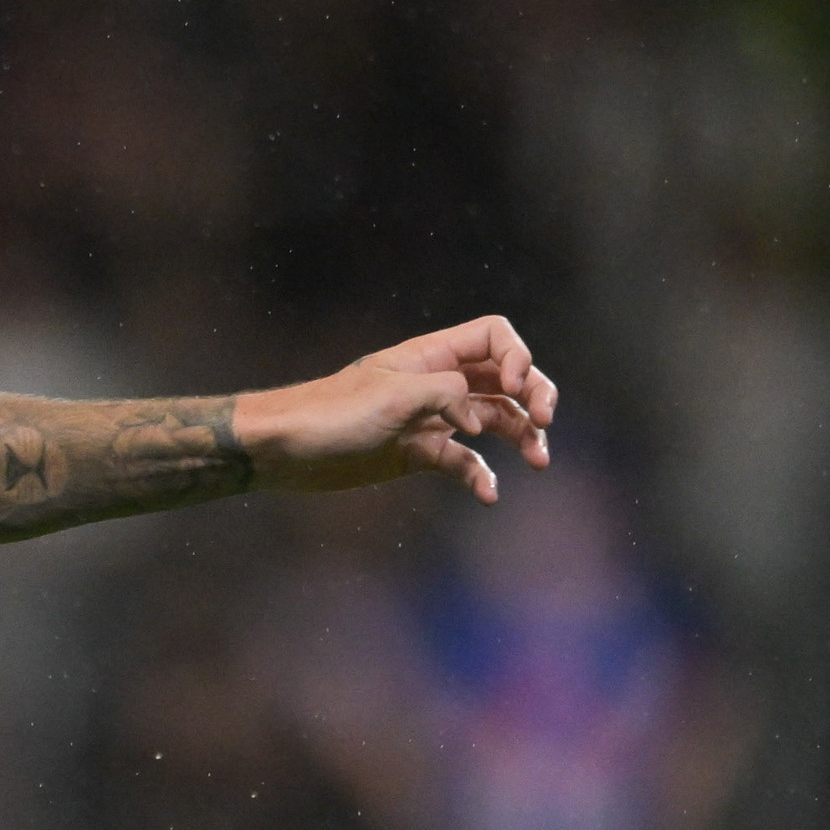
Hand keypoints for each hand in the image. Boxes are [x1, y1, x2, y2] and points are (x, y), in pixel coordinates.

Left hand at [237, 318, 560, 501]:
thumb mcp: (393, 397)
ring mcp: (429, 419)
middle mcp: (437, 383)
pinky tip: (488, 493)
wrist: (284, 450)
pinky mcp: (417, 454)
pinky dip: (479, 475)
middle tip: (545, 422)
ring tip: (539, 461)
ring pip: (492, 420)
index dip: (517, 357)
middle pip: (504, 378)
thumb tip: (480, 419)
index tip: (513, 387)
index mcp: (431, 355)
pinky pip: (462, 462)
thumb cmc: (330, 414)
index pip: (494, 337)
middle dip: (533, 395)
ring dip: (520, 437)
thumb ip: (446, 395)